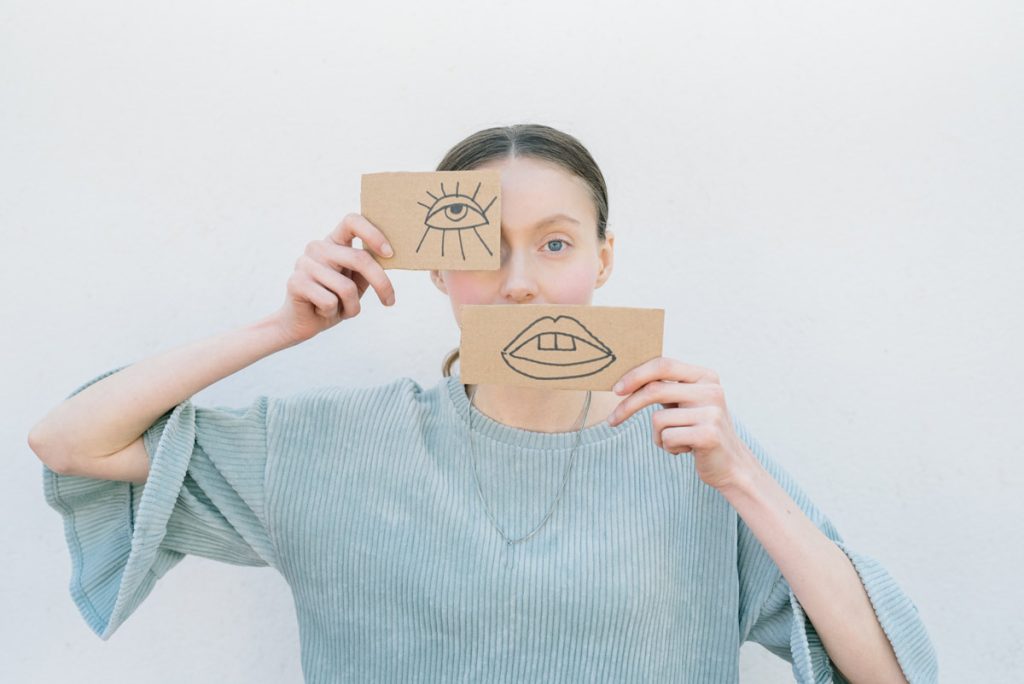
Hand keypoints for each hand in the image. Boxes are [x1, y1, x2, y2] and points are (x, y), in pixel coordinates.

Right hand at [272, 213, 395, 344]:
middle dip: (381, 283)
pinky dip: (333, 313)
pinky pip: (329, 301)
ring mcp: (304, 263)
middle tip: (390, 302)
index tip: (390, 254)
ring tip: (339, 309)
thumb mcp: (357, 282)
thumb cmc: (335, 299)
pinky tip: (320, 311)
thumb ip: (369, 267)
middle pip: (359, 258)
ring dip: (352, 306)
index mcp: (334, 241)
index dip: (373, 234)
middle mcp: (318, 247)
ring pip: (346, 287)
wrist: (303, 322)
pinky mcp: (296, 282)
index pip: (352, 221)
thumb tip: (389, 256)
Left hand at [605, 356, 757, 491]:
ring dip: (658, 436)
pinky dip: (669, 448)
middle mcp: (711, 390)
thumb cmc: (699, 431)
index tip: (616, 390)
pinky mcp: (709, 435)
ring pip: (658, 420)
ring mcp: (712, 412)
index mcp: (705, 376)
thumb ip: (665, 389)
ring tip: (677, 441)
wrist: (730, 465)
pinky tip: (687, 450)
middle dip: (628, 406)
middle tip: (612, 420)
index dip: (636, 375)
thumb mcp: (685, 404)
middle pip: (654, 390)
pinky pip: (667, 438)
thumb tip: (625, 381)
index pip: (663, 365)